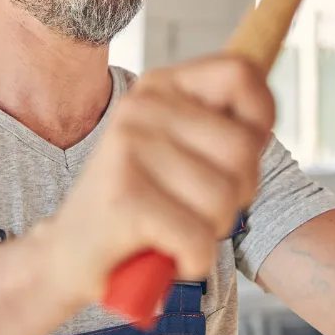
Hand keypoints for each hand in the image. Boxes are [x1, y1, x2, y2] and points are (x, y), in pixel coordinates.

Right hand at [39, 54, 274, 304]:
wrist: (67, 255)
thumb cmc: (139, 206)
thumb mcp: (178, 151)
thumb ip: (220, 125)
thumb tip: (266, 114)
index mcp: (159, 86)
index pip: (242, 73)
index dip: (260, 121)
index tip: (237, 158)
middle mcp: (141, 107)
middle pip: (243, 150)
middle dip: (237, 195)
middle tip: (198, 209)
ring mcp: (128, 148)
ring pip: (224, 200)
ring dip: (210, 231)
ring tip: (175, 229)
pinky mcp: (124, 196)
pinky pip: (198, 239)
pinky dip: (191, 260)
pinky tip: (165, 255)